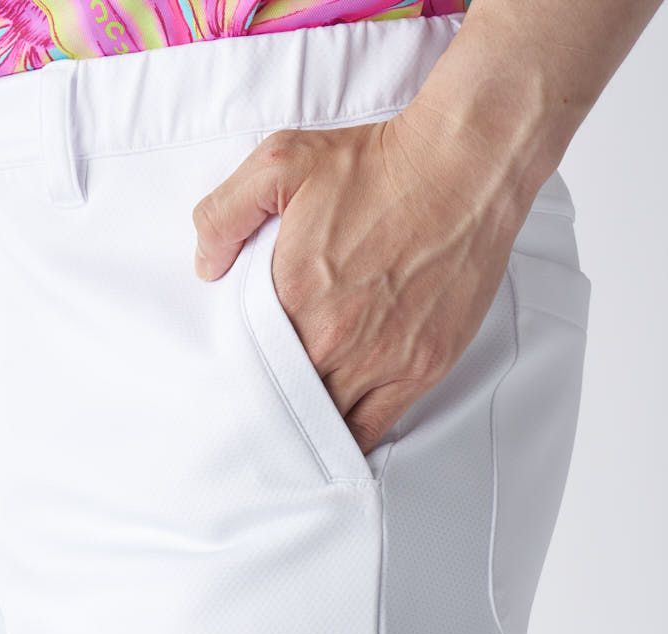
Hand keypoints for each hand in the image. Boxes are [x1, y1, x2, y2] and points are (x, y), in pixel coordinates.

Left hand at [192, 105, 527, 452]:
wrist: (462, 168)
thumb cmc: (376, 164)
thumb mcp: (280, 162)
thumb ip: (225, 214)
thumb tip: (206, 268)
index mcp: (294, 295)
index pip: (250, 361)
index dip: (240, 373)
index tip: (233, 377)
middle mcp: (335, 337)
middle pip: (286, 397)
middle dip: (271, 402)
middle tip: (257, 407)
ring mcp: (382, 359)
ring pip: (327, 419)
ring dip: (308, 422)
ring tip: (293, 420)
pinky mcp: (422, 367)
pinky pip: (374, 427)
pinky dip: (350, 436)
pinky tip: (334, 434)